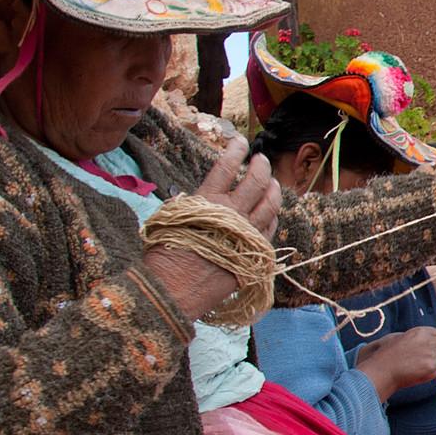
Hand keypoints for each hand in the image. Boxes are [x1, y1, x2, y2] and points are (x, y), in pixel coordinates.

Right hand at [142, 139, 284, 320]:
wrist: (172, 293)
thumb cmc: (162, 258)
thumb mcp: (168, 223)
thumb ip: (187, 207)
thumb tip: (193, 198)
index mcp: (205, 202)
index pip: (226, 168)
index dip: (235, 150)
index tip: (240, 141)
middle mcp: (230, 214)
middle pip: (256, 181)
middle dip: (261, 166)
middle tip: (261, 159)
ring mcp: (246, 234)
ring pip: (270, 203)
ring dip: (273, 188)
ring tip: (273, 182)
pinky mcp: (254, 252)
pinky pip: (270, 228)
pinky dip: (272, 216)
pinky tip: (271, 211)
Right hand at [356, 326, 435, 399]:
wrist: (382, 371)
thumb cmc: (386, 356)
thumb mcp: (400, 338)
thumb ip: (416, 338)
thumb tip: (427, 340)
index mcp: (420, 332)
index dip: (434, 341)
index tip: (428, 347)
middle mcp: (428, 342)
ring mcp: (432, 356)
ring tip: (423, 367)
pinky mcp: (432, 369)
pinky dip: (435, 374)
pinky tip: (423, 374)